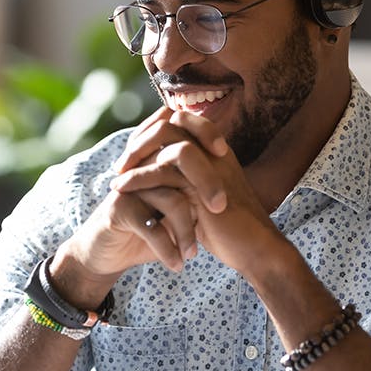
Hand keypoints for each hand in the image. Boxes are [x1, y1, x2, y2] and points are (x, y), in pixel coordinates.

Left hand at [111, 108, 286, 277]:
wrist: (254, 250)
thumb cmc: (228, 228)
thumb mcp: (202, 197)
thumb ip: (185, 180)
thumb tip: (156, 172)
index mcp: (216, 150)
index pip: (181, 120)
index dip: (153, 130)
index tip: (134, 152)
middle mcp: (214, 151)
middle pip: (171, 122)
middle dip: (140, 139)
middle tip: (121, 163)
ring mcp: (211, 165)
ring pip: (166, 140)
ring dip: (135, 154)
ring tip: (117, 176)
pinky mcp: (203, 186)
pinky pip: (164, 170)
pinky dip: (138, 177)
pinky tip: (121, 188)